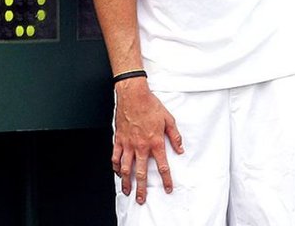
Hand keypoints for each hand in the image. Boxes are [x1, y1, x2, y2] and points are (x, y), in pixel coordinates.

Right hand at [111, 77, 182, 203]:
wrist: (133, 95)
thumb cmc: (150, 105)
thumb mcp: (169, 119)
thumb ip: (175, 136)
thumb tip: (180, 149)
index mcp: (155, 142)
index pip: (162, 166)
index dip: (166, 180)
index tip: (167, 188)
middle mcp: (141, 146)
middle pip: (141, 173)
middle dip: (142, 188)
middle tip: (141, 199)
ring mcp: (128, 144)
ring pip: (125, 168)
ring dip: (126, 181)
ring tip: (126, 190)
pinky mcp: (119, 139)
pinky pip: (115, 156)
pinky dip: (115, 166)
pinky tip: (116, 172)